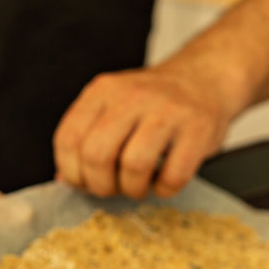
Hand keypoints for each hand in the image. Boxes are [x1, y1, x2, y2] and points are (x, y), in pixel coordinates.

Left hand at [53, 62, 239, 199]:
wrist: (205, 78)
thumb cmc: (154, 105)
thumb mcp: (113, 106)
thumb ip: (87, 137)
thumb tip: (63, 179)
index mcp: (104, 90)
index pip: (68, 140)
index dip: (72, 173)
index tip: (86, 181)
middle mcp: (132, 95)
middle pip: (97, 155)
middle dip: (100, 185)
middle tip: (113, 187)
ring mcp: (167, 110)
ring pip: (134, 166)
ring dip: (133, 189)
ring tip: (139, 185)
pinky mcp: (198, 128)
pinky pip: (172, 176)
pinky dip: (165, 189)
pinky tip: (165, 180)